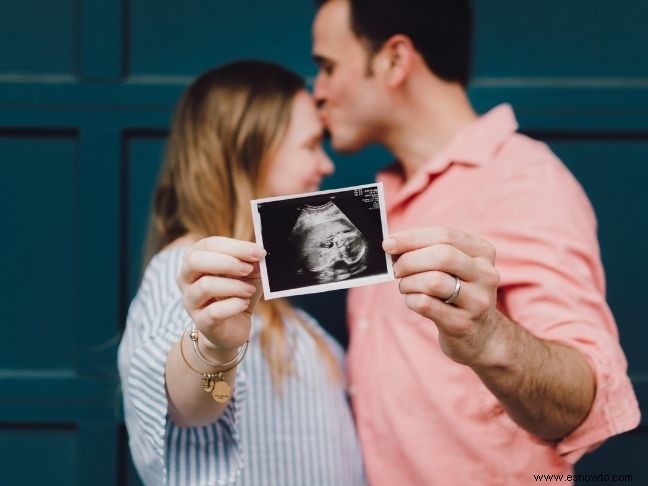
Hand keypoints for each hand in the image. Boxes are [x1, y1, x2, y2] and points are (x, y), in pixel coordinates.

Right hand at [177, 237, 265, 355]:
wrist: (232, 328)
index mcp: (195, 260)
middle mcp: (186, 279)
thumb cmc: (237, 294)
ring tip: (249, 290)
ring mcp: (190, 301)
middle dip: (227, 262)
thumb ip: (252, 262)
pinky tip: (244, 303)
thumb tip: (259, 253)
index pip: (208, 245)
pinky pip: (214, 311)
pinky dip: (234, 305)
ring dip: (234, 285)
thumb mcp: (248, 274)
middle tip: (248, 269)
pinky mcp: (201, 322)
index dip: (235, 246)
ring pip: (205, 286)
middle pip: (195, 261)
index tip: (258, 252)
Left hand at [384, 226, 501, 365]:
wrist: (480, 335)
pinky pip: (426, 304)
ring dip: (409, 282)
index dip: (412, 238)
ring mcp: (477, 301)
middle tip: (396, 269)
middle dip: (409, 260)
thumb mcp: (454, 267)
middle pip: (442, 256)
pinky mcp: (462, 323)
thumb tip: (392, 244)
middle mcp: (486, 274)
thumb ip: (429, 251)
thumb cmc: (457, 292)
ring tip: (405, 286)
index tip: (388, 243)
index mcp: (483, 253)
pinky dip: (410, 299)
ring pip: (433, 281)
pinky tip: (412, 300)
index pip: (445, 235)